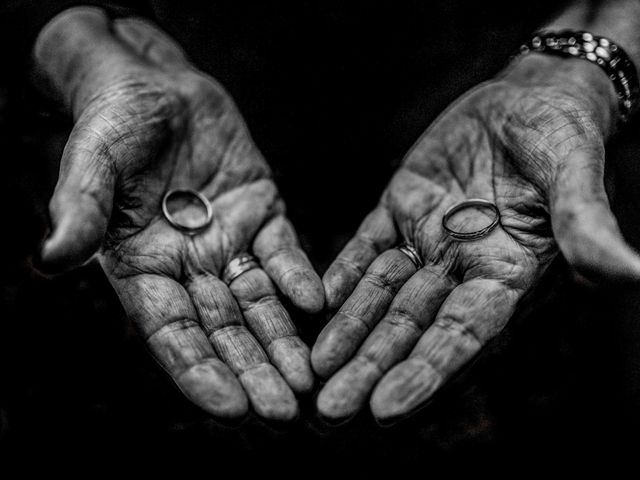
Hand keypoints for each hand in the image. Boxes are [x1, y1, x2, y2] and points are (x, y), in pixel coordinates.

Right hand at [34, 8, 322, 420]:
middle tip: (283, 413)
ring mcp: (228, 241)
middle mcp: (188, 265)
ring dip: (283, 340)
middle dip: (252, 371)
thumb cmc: (113, 120)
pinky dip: (300, 277)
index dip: (199, 370)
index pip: (171, 331)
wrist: (155, 84)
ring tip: (308, 382)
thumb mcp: (90, 158)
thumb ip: (81, 208)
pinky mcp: (262, 212)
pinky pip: (283, 252)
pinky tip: (318, 302)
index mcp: (141, 267)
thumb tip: (52, 257)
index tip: (231, 408)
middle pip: (223, 329)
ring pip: (259, 302)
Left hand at [311, 53, 639, 422]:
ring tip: (310, 371)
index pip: (463, 333)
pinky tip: (310, 306)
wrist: (527, 97)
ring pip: (381, 297)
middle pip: (411, 329)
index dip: (426, 371)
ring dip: (347, 333)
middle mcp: (462, 269)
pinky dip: (340, 277)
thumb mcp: (573, 174)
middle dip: (370, 369)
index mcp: (507, 273)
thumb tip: (632, 273)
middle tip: (328, 412)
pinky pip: (365, 249)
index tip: (386, 411)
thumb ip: (585, 226)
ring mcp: (427, 241)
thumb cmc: (562, 133)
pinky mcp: (400, 210)